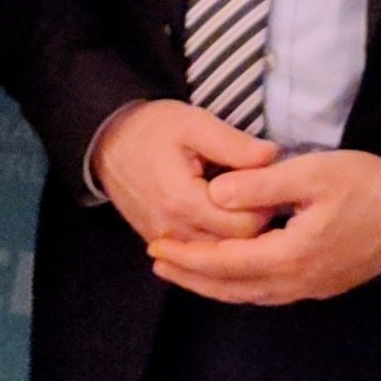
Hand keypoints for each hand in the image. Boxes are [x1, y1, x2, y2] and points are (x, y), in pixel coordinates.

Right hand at [91, 99, 278, 252]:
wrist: (108, 143)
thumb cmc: (152, 129)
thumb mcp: (193, 123)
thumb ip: (233, 143)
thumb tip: (272, 156)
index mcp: (184, 202)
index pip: (245, 225)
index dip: (263, 205)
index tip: (265, 183)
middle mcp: (174, 232)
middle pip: (235, 247)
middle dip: (254, 222)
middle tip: (259, 194)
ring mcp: (167, 243)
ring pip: (220, 257)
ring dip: (237, 235)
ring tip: (242, 204)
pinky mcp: (162, 245)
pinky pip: (201, 257)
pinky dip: (218, 242)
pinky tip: (223, 215)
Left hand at [148, 146, 380, 309]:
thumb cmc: (367, 185)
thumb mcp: (312, 173)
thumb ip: (261, 184)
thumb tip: (214, 195)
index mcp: (290, 255)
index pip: (225, 262)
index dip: (188, 255)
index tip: (156, 245)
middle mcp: (297, 281)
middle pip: (232, 287)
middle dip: (192, 275)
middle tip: (157, 262)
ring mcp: (311, 287)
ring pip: (250, 295)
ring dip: (214, 284)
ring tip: (184, 270)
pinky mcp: (322, 284)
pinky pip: (269, 293)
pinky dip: (240, 286)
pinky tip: (230, 274)